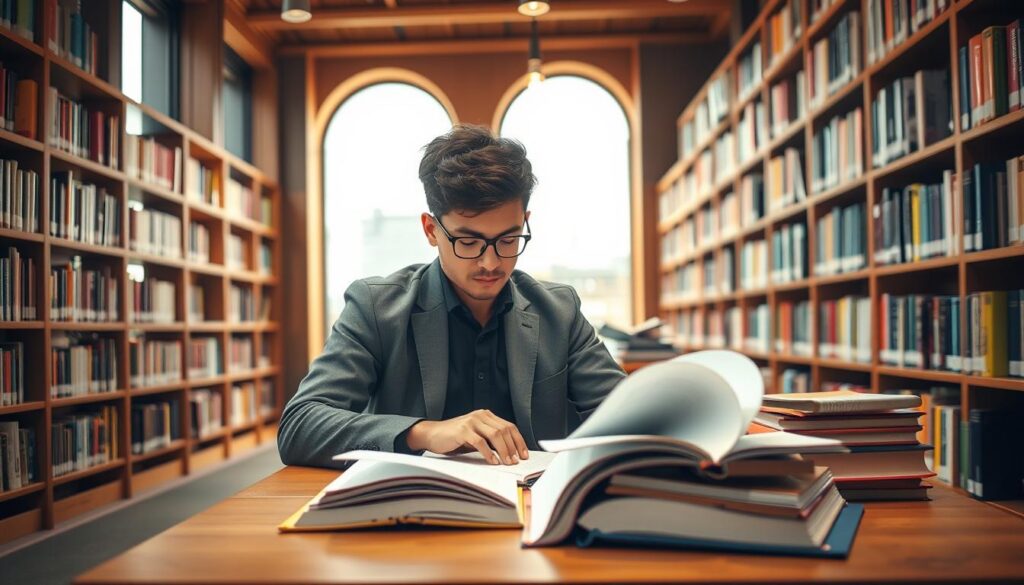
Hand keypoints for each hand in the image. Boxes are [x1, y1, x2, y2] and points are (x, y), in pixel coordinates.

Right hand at [405, 410, 529, 464]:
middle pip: (504, 430)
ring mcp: (472, 421)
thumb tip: (509, 454)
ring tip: (508, 462)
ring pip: (495, 435)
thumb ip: (490, 440)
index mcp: (486, 415)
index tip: (524, 454)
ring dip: (504, 450)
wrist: (432, 434)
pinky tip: (493, 461)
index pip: (509, 426)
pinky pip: (480, 442)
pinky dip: (489, 453)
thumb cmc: (454, 438)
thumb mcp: (476, 436)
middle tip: (516, 461)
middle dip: (513, 447)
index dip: (518, 441)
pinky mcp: (463, 430)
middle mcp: (480, 415)